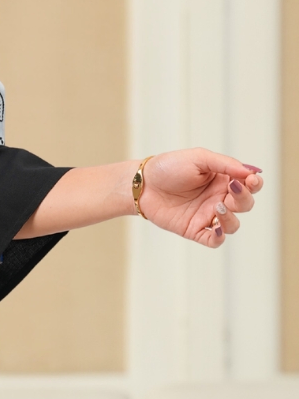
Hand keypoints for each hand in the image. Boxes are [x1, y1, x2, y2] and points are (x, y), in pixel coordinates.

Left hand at [138, 149, 262, 246]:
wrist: (142, 183)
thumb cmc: (169, 167)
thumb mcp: (199, 158)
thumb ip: (225, 164)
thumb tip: (251, 172)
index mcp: (223, 180)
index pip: (250, 185)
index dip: (255, 184)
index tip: (251, 180)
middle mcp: (218, 198)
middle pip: (245, 204)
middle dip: (243, 198)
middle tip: (231, 189)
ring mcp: (207, 215)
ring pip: (233, 225)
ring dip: (231, 218)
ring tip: (218, 206)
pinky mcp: (194, 229)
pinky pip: (214, 240)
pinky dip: (219, 238)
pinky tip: (216, 229)